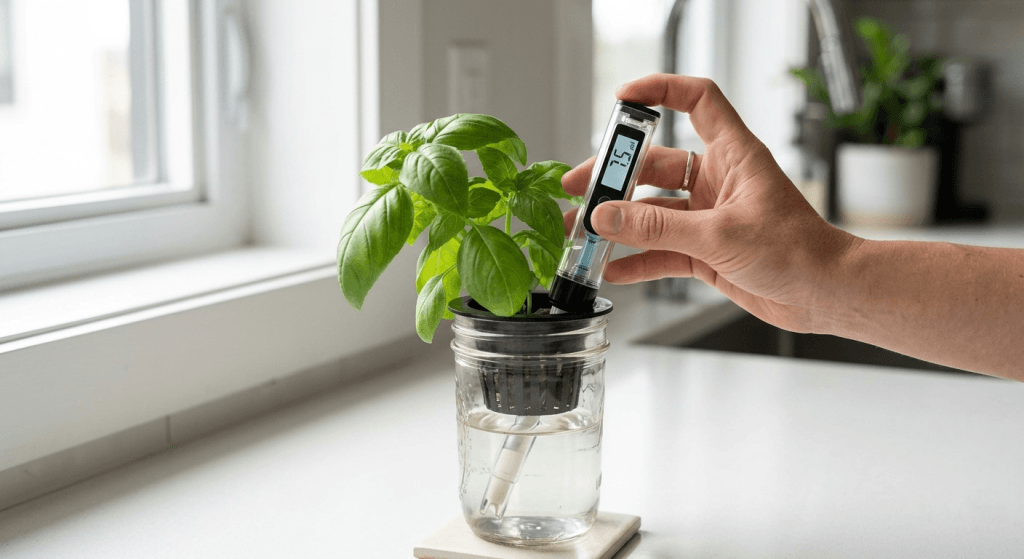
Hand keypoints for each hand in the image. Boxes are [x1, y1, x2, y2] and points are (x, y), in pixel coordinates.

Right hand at [562, 74, 858, 333]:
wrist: (824, 295)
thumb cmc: (798, 252)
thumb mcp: (719, 235)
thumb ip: (657, 229)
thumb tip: (606, 218)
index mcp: (732, 156)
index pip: (697, 102)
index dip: (662, 91)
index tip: (624, 98)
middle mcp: (717, 181)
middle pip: (655, 165)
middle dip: (614, 175)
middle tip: (579, 187)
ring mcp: (708, 217)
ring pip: (652, 212)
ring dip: (618, 224)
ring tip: (582, 234)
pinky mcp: (706, 251)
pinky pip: (661, 250)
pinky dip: (636, 260)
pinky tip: (612, 268)